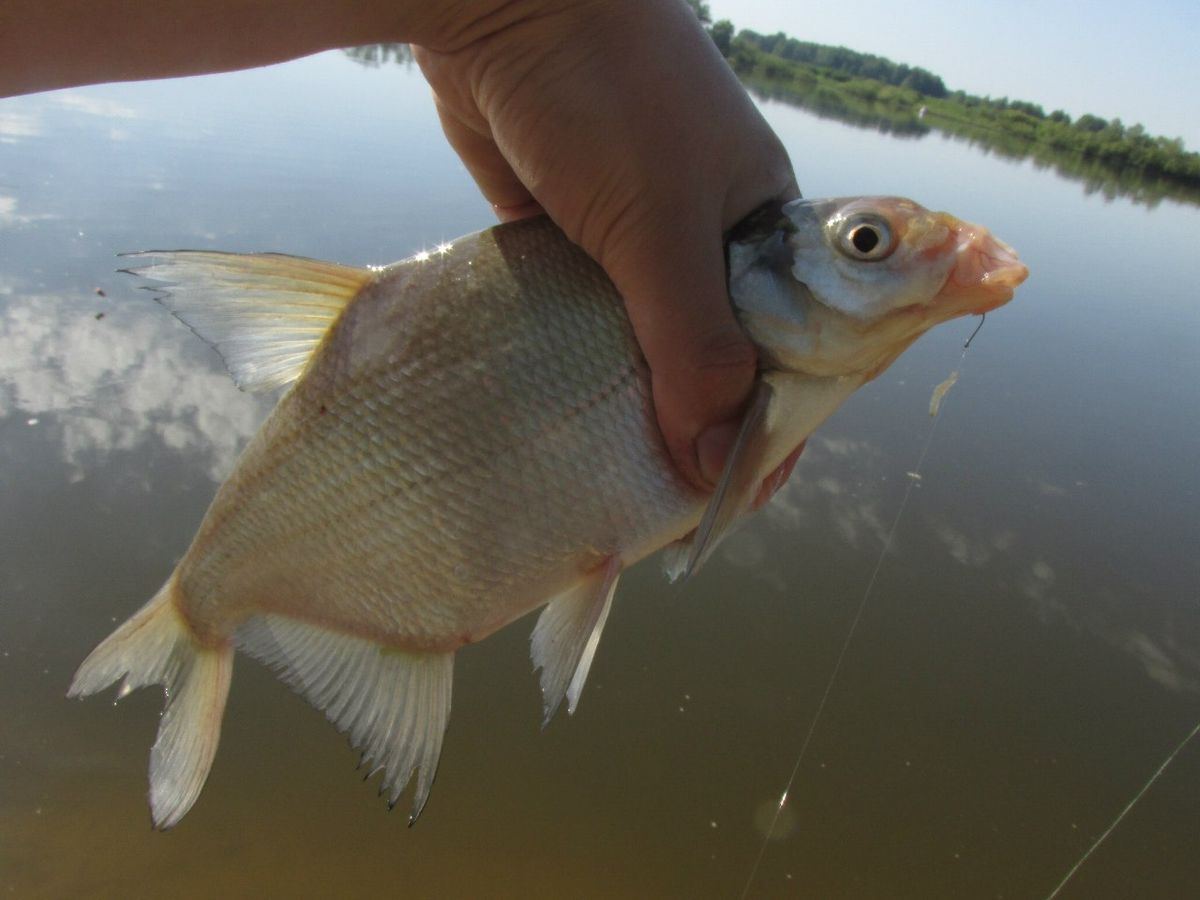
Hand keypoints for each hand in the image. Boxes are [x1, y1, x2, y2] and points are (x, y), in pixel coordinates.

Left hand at [413, 0, 798, 489]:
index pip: (787, 350)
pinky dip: (572, 364)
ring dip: (627, 404)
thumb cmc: (610, 95)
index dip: (767, 427)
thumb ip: (693, 344)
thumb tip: (713, 462)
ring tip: (606, 483)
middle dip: (692, 428)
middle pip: (711, 358)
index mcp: (762, 230)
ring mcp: (631, 239)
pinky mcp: (565, 238)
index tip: (729, 502)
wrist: (501, 1)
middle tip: (658, 507)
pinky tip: (558, 420)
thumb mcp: (665, 224)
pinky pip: (580, 320)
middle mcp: (704, 241)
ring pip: (640, 345)